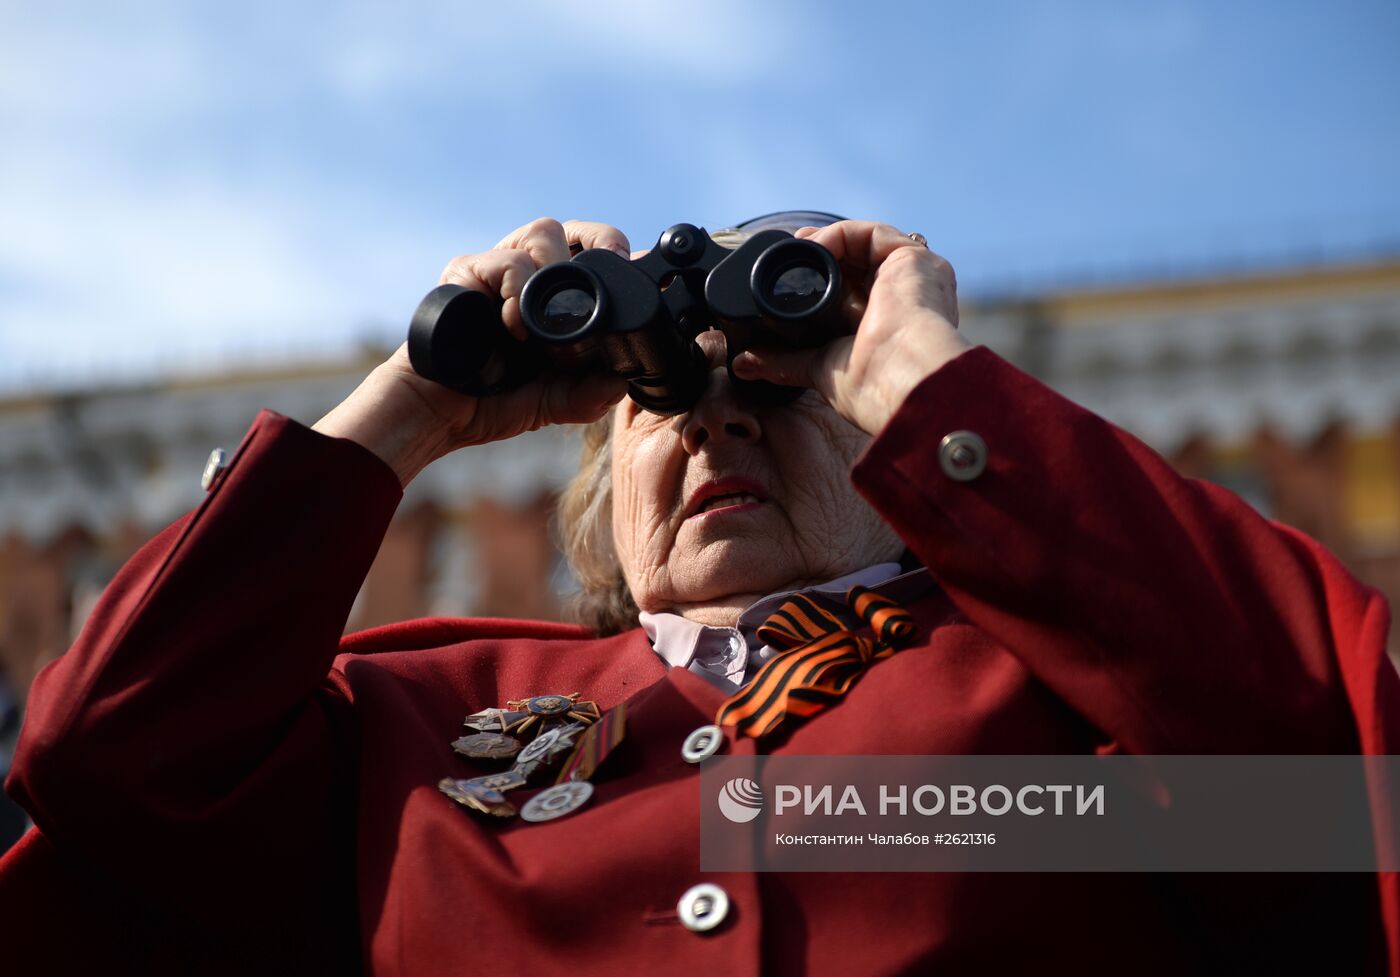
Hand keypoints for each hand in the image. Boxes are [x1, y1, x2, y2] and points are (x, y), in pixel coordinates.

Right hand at [313, 218, 631, 485]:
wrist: (441, 413)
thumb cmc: (492, 400)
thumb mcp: (555, 399)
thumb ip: (590, 392)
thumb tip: (624, 380)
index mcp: (547, 297)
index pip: (584, 251)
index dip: (609, 249)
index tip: (628, 262)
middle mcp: (522, 275)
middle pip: (566, 229)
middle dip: (596, 240)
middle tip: (612, 263)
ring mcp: (493, 269)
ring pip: (542, 232)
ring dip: (557, 271)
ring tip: (548, 322)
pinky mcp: (466, 273)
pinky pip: (507, 263)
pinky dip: (519, 292)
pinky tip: (514, 327)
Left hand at [730, 220, 971, 435]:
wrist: (901, 381)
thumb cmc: (872, 386)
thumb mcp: (820, 369)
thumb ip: (785, 362)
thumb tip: (745, 365)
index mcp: (889, 324)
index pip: (853, 289)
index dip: (821, 277)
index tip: (788, 274)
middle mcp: (905, 297)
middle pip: (858, 262)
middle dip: (821, 253)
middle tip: (790, 251)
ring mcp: (913, 277)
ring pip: (866, 244)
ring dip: (827, 241)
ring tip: (797, 246)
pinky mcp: (916, 260)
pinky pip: (874, 234)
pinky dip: (840, 234)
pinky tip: (815, 246)